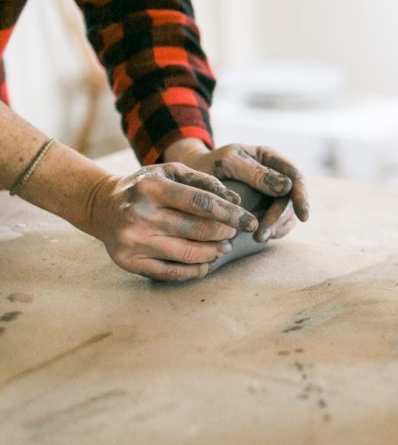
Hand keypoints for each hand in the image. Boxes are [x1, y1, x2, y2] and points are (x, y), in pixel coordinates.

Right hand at [87, 163, 257, 281]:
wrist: (100, 205)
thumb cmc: (145, 186)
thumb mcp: (171, 172)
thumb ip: (204, 181)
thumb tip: (235, 199)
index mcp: (151, 188)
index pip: (201, 203)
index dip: (231, 214)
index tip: (250, 221)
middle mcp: (139, 215)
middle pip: (198, 231)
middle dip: (224, 233)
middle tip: (233, 232)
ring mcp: (132, 242)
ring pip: (188, 254)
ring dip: (214, 252)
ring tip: (222, 246)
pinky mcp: (129, 262)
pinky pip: (172, 273)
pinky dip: (196, 270)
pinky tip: (207, 262)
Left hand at [166, 141, 309, 242]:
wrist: (186, 181)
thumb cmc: (205, 166)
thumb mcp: (228, 163)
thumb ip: (257, 173)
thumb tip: (288, 186)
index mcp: (269, 158)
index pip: (295, 176)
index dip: (301, 196)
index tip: (302, 217)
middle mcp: (274, 175)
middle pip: (291, 199)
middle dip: (280, 218)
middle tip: (262, 234)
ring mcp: (269, 194)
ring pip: (286, 214)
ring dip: (276, 228)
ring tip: (258, 238)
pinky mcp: (262, 210)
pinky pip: (276, 223)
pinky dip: (272, 231)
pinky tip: (259, 237)